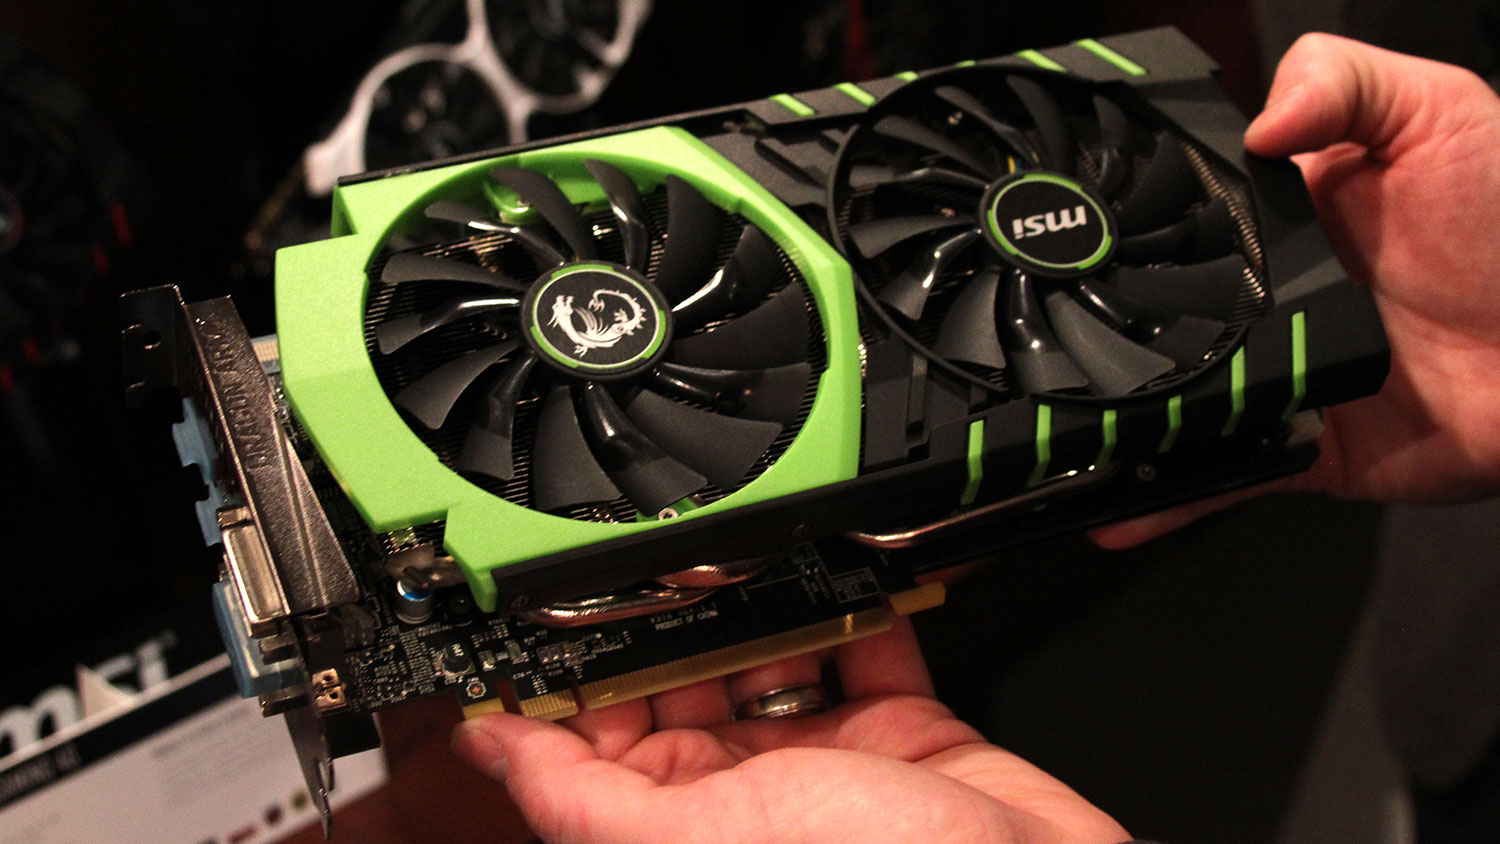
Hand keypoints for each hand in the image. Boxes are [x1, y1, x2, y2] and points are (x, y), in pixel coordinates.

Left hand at [453, 617, 1126, 843]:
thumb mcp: (703, 837)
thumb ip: (584, 794)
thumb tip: (486, 744)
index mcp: (686, 825)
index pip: (603, 736)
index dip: (583, 667)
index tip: (566, 599)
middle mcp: (750, 794)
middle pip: (687, 682)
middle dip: (678, 617)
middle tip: (672, 552)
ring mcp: (829, 761)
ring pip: (773, 654)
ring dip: (763, 602)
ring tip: (751, 545)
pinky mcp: (904, 729)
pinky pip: (866, 647)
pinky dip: (855, 606)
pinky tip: (840, 569)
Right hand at [1092, 33, 1499, 547]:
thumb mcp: (1437, 114)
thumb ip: (1344, 82)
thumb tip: (1253, 122)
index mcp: (1277, 220)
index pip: (1175, 218)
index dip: (1121, 223)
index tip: (1061, 232)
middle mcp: (1262, 300)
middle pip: (1154, 315)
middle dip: (1089, 329)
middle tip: (1028, 338)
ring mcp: (1274, 377)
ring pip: (1171, 402)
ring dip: (1110, 422)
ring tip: (1045, 432)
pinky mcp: (1295, 444)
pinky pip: (1220, 474)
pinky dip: (1164, 499)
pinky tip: (1108, 509)